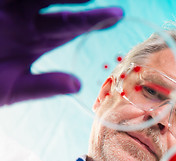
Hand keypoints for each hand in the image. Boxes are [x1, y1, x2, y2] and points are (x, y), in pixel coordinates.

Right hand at [0, 0, 123, 105]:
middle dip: (81, 0)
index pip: (69, 27)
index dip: (93, 20)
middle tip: (109, 3)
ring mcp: (8, 8)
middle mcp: (25, 20)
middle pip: (60, 4)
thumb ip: (43, 85)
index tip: (116, 15)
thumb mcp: (11, 88)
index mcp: (34, 40)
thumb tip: (78, 85)